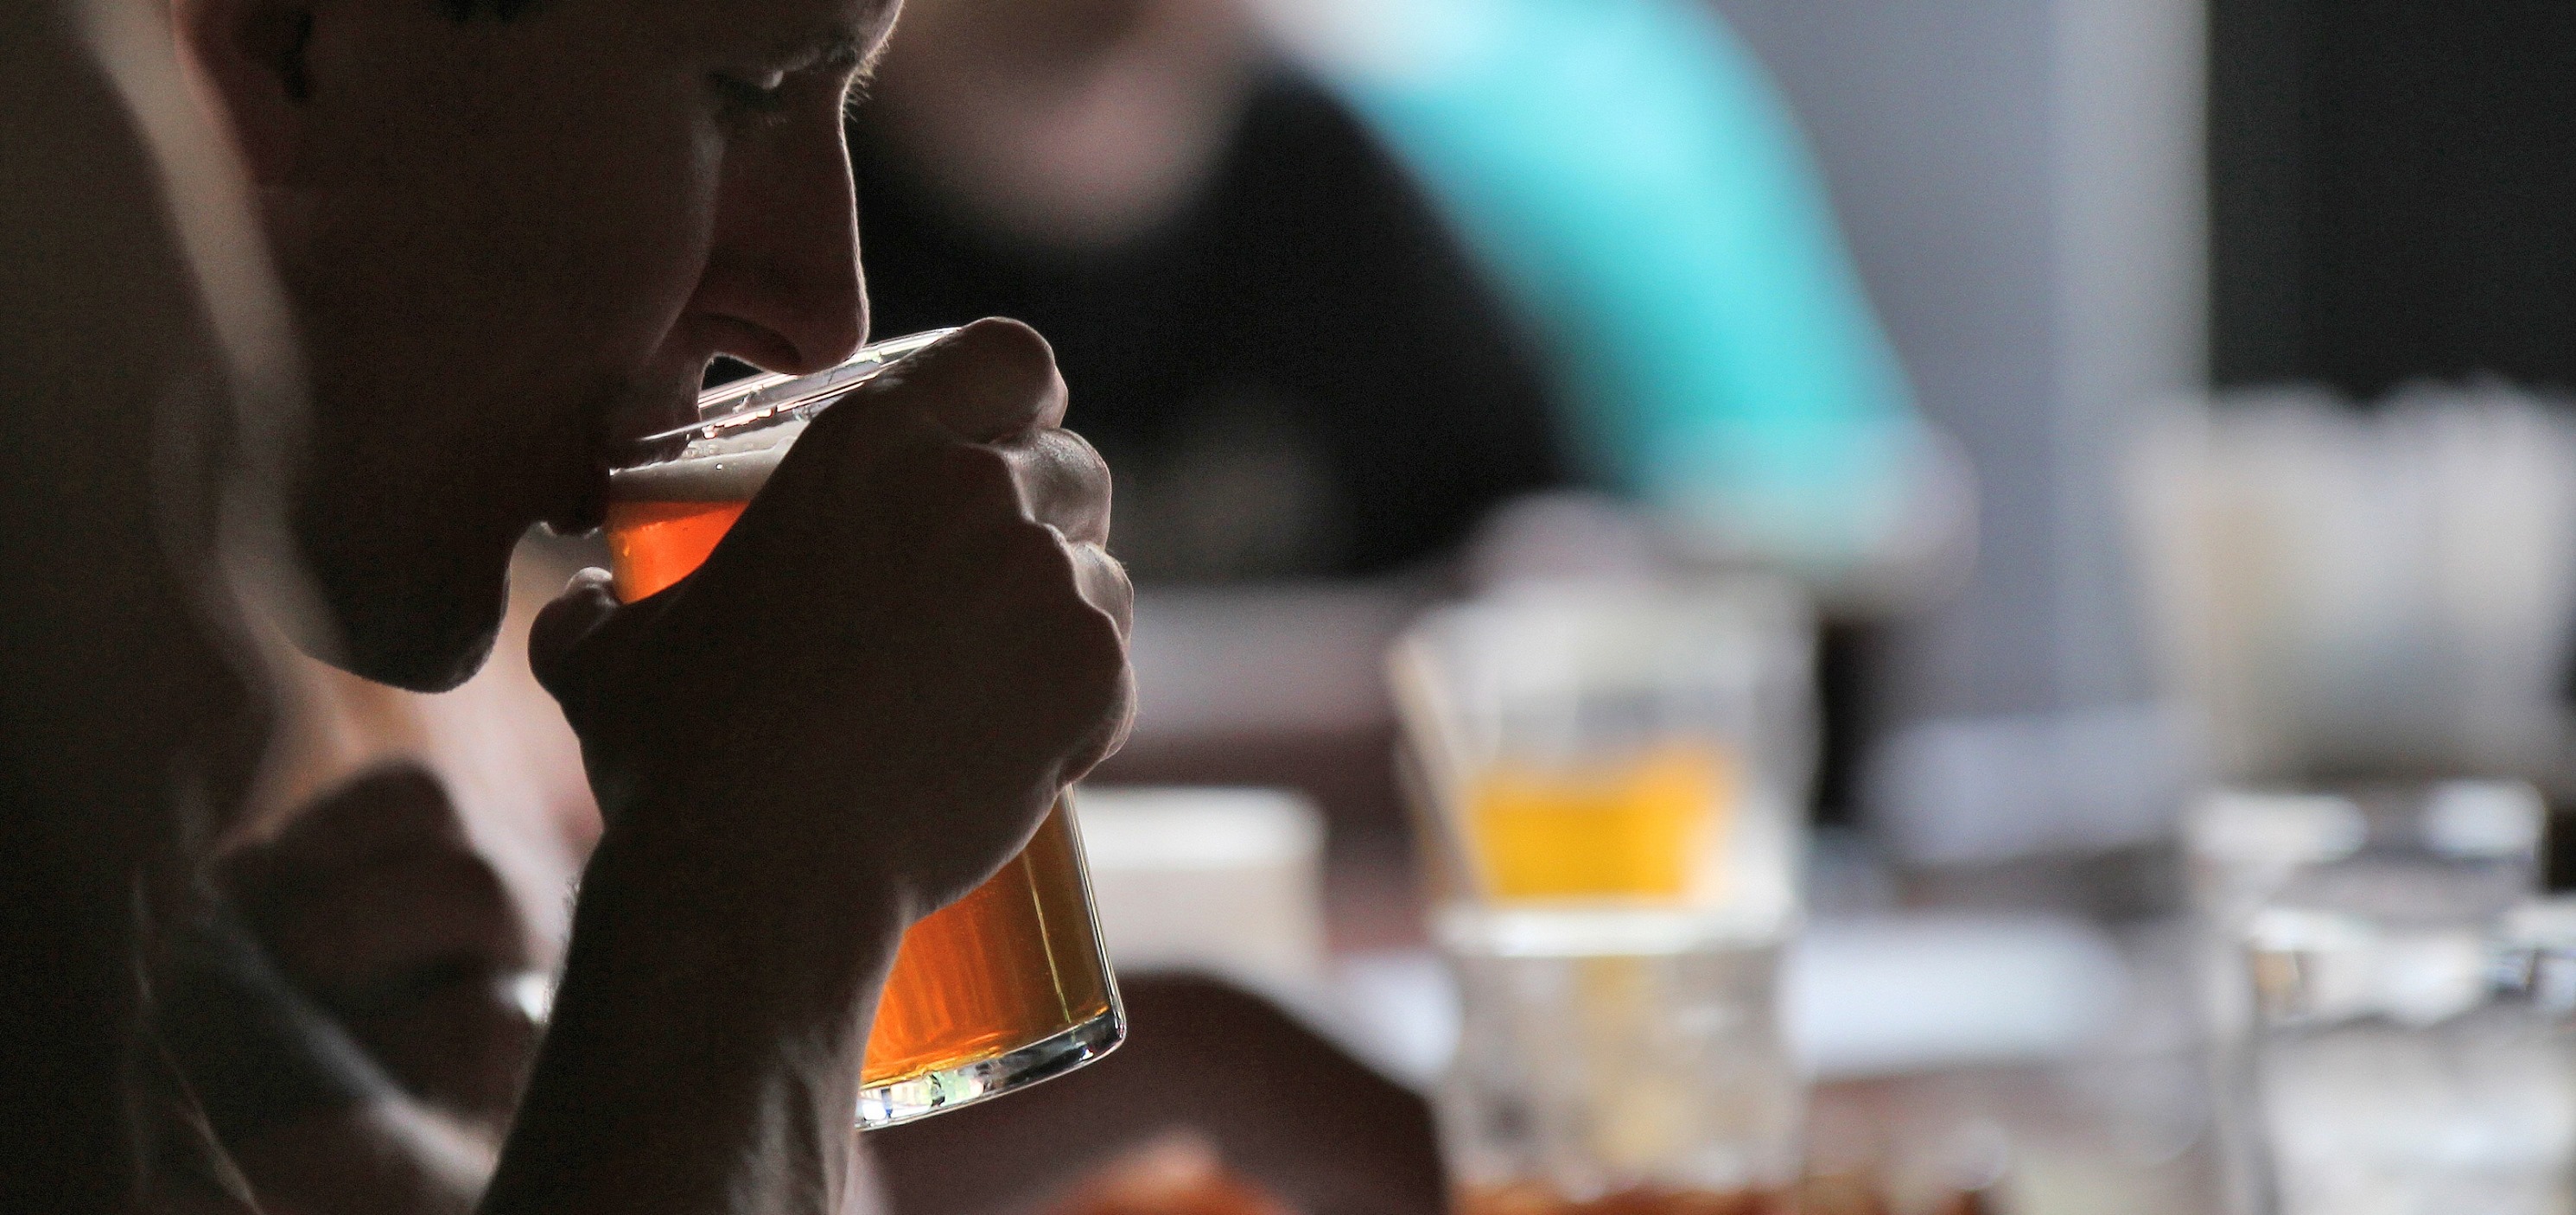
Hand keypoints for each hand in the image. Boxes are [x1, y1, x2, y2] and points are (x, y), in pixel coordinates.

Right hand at [532, 317, 1133, 946]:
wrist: (761, 874)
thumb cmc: (677, 757)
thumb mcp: (606, 654)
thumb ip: (595, 604)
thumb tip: (579, 597)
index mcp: (874, 444)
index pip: (1009, 358)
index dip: (1020, 400)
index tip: (1006, 443)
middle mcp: (976, 490)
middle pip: (1074, 465)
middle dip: (1051, 513)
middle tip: (999, 583)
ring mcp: (1047, 581)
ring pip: (1102, 573)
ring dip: (1065, 613)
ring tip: (995, 682)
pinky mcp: (1093, 676)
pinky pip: (1112, 670)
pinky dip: (1078, 706)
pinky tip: (1015, 748)